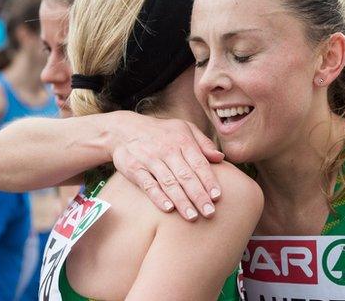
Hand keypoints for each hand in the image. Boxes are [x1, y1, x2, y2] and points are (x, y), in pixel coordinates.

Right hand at [105, 111, 224, 220]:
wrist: (124, 129)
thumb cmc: (162, 132)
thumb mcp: (184, 128)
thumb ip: (203, 143)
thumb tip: (220, 158)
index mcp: (182, 141)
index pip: (199, 163)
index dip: (208, 180)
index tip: (217, 197)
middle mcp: (167, 150)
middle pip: (186, 176)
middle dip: (198, 196)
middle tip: (210, 213)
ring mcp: (150, 159)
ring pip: (169, 183)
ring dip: (181, 201)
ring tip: (192, 216)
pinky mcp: (135, 169)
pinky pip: (148, 185)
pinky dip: (158, 197)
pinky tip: (168, 209)